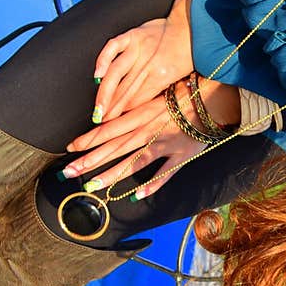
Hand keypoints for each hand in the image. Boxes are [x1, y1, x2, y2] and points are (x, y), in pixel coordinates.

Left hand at [65, 90, 206, 199]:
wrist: (218, 97)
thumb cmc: (189, 91)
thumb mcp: (160, 93)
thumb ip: (140, 107)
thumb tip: (118, 114)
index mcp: (144, 113)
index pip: (111, 128)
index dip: (89, 139)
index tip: (70, 147)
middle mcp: (151, 130)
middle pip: (116, 147)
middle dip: (90, 160)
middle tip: (68, 171)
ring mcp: (167, 144)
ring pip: (135, 162)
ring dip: (112, 174)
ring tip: (92, 185)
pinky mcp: (183, 155)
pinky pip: (165, 173)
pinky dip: (151, 185)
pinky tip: (136, 195)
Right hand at [92, 12, 192, 123]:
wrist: (192, 26)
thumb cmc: (189, 54)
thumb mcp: (182, 76)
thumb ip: (162, 89)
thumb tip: (142, 108)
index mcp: (165, 75)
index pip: (139, 100)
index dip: (125, 113)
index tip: (114, 124)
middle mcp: (150, 63)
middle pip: (126, 90)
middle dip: (113, 109)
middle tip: (100, 122)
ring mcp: (140, 47)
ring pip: (116, 73)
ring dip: (105, 94)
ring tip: (97, 110)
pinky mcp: (134, 34)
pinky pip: (113, 47)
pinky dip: (103, 60)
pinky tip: (97, 75)